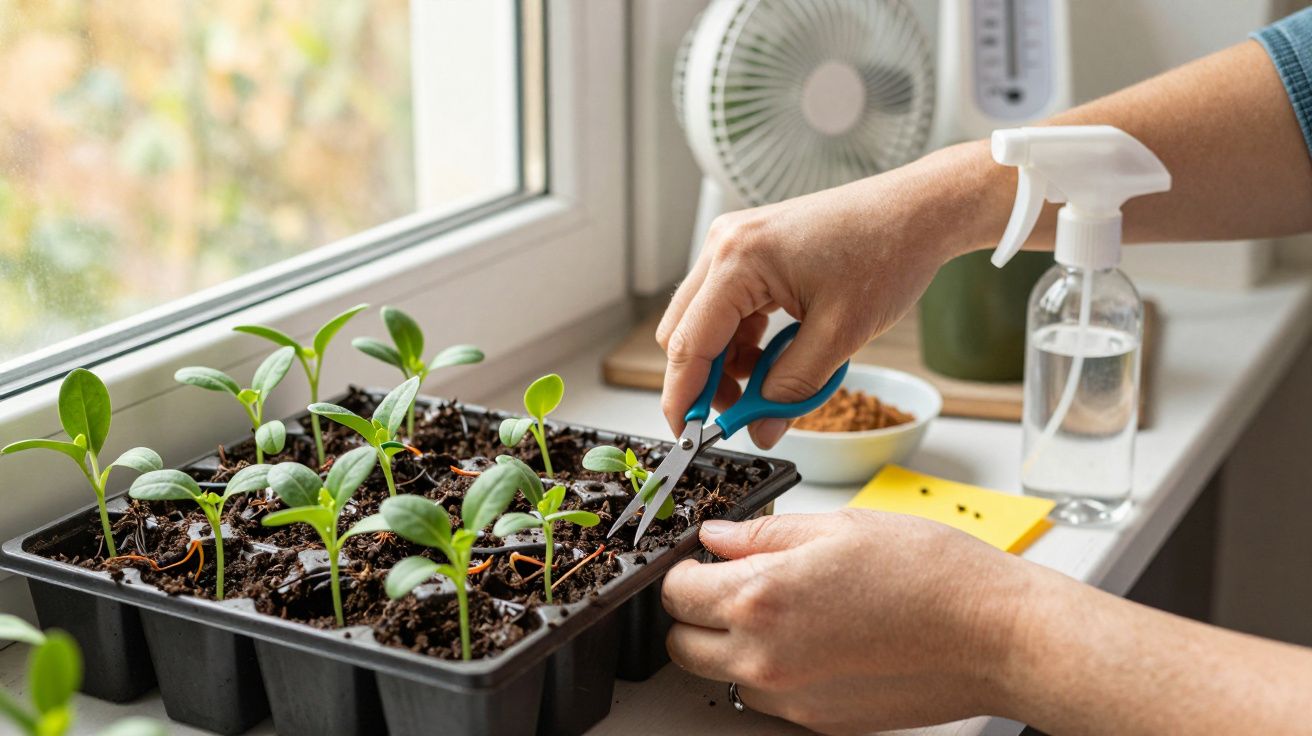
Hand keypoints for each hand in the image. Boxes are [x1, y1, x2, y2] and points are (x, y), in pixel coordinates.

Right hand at [655, 143, 1004, 447]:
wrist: (916, 213)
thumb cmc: (887, 254)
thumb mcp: (840, 335)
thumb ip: (792, 389)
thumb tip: (761, 431)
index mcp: (739, 260)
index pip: (689, 344)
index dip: (683, 398)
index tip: (688, 438)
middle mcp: (725, 246)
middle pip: (683, 332)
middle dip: (704, 381)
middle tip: (738, 417)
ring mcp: (734, 245)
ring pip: (702, 322)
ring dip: (725, 362)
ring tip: (769, 386)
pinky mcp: (749, 250)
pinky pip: (724, 307)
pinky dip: (740, 341)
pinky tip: (774, 357)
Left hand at [661, 510, 1045, 733]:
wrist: (995, 635)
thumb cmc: (930, 574)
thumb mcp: (840, 526)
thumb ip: (764, 534)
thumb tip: (717, 537)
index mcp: (762, 597)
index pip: (675, 593)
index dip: (684, 569)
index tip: (702, 560)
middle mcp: (765, 656)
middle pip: (682, 645)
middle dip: (694, 613)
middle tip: (729, 585)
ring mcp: (791, 698)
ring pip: (720, 676)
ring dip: (729, 647)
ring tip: (779, 613)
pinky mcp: (818, 722)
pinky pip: (766, 699)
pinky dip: (771, 672)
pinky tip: (814, 640)